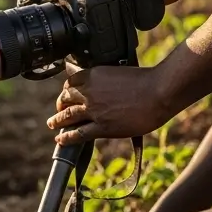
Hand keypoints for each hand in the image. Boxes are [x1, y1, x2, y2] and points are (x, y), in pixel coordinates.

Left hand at [48, 65, 172, 145]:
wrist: (159, 92)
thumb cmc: (147, 80)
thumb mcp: (120, 71)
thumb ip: (107, 80)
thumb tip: (104, 86)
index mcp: (93, 75)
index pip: (71, 82)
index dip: (67, 90)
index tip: (67, 94)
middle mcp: (89, 92)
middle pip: (66, 99)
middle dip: (60, 105)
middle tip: (59, 110)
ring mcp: (94, 110)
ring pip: (68, 116)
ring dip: (57, 121)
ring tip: (52, 124)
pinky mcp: (102, 126)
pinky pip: (78, 134)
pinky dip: (67, 137)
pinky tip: (61, 140)